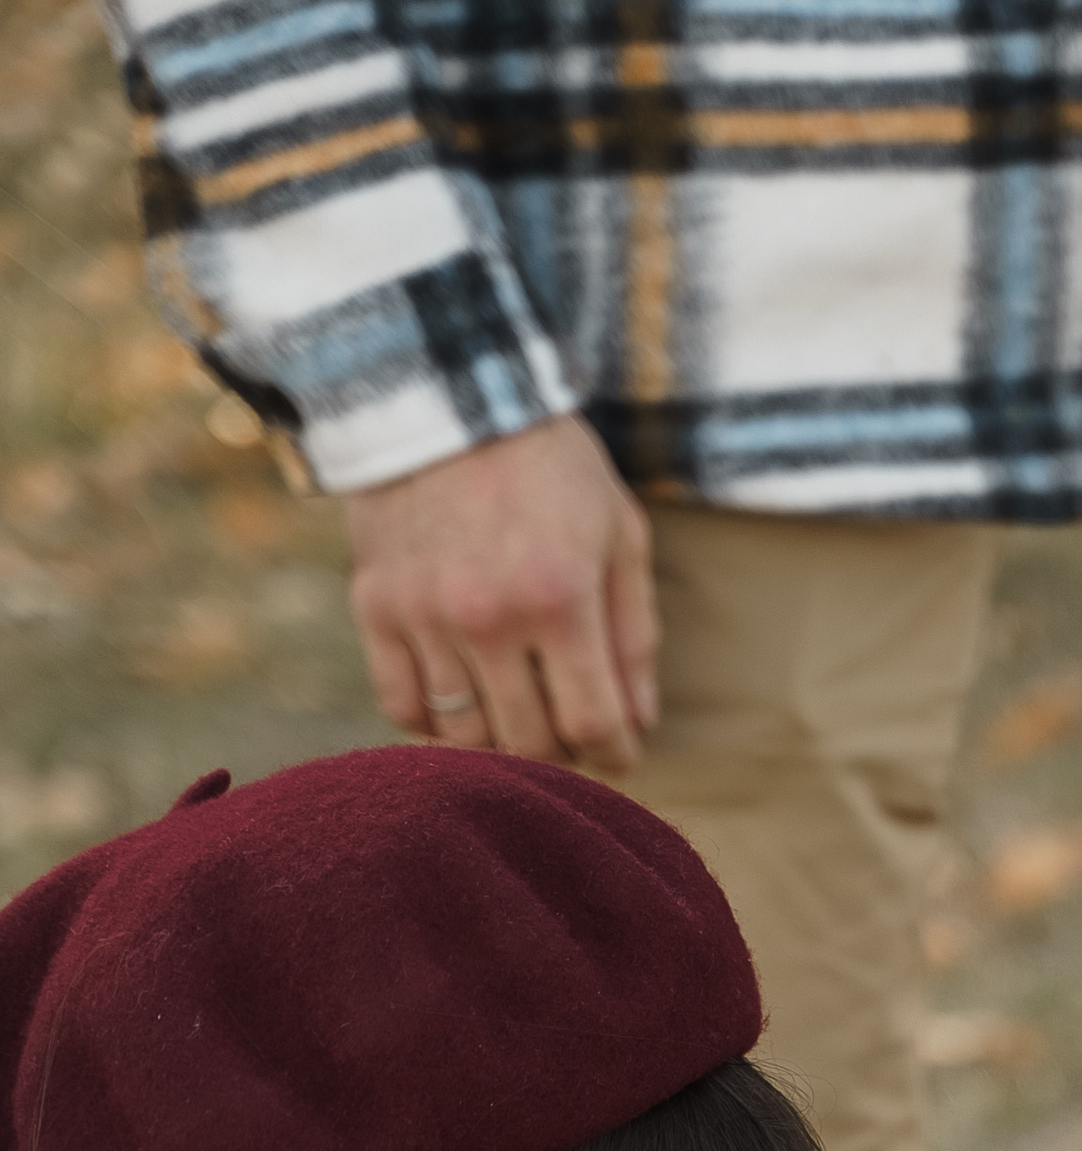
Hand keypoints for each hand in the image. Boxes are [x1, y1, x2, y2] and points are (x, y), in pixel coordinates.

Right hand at [345, 413, 659, 772]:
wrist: (449, 395)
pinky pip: (403, 706)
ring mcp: (423, 614)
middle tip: (568, 731)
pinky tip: (462, 700)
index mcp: (560, 596)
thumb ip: (634, 634)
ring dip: (498, 741)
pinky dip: (435, 721)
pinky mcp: (375, 607)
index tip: (619, 754)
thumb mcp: (619, 533)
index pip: (592, 725)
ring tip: (519, 714)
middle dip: (559, 752)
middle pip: (527, 743)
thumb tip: (638, 724)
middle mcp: (488, 615)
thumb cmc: (551, 465)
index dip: (614, 755)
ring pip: (464, 736)